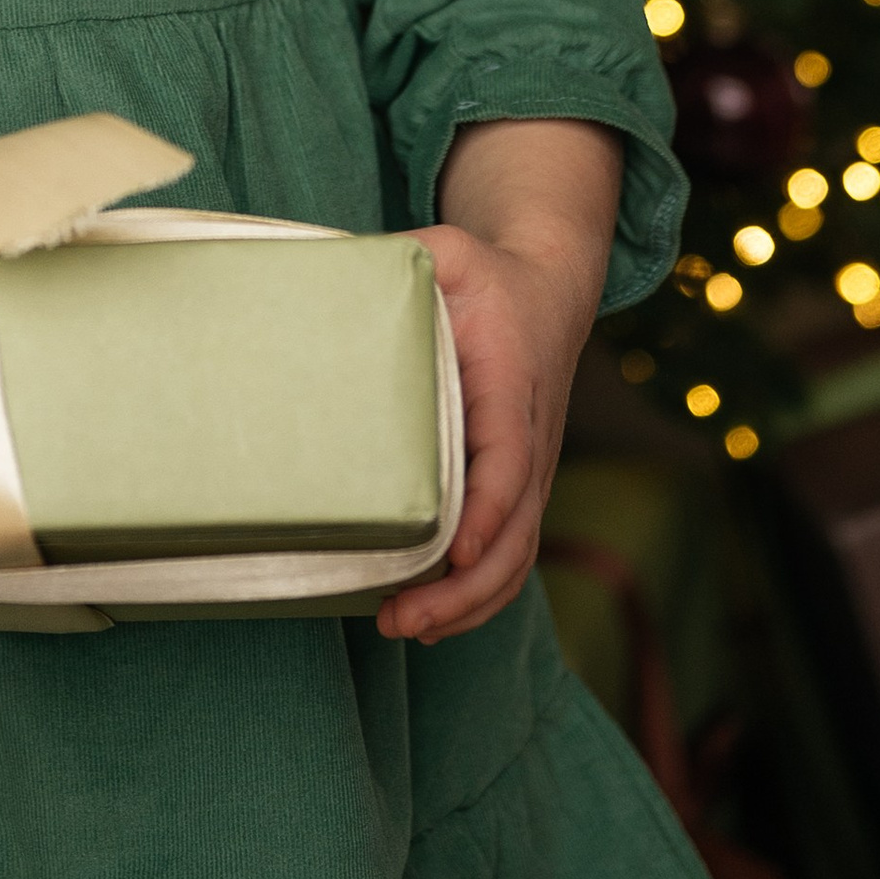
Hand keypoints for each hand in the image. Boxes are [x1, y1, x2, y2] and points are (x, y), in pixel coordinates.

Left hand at [375, 219, 595, 647]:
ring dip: (468, 605)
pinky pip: (509, 554)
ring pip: (516, 557)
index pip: (509, 463)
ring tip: (404, 626)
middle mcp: (529, 442)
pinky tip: (429, 617)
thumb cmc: (488, 275)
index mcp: (511, 389)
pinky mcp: (517, 488)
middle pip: (516, 535)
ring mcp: (529, 472)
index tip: (454, 552)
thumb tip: (333, 280)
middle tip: (402, 616)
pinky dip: (476, 596)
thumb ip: (401, 261)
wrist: (546, 291)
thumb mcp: (449, 253)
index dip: (486, 513)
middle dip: (464, 589)